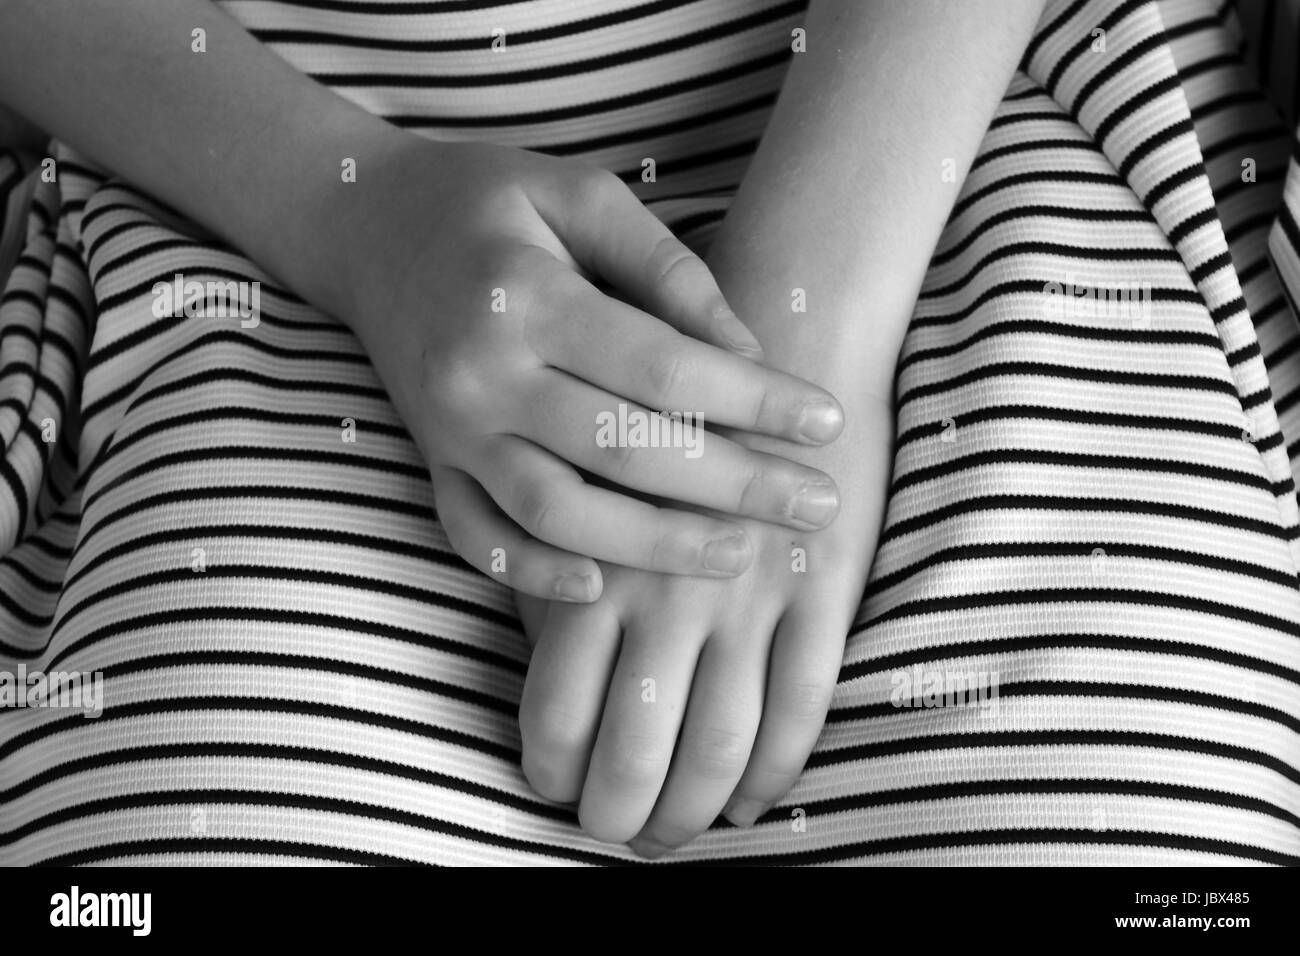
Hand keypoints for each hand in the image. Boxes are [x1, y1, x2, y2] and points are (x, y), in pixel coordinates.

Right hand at [334, 137, 846, 601]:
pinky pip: (476, 537)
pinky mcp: (434, 463)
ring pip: (559, 514)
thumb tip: (747, 350)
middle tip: (818, 508)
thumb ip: (666, 268)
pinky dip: (531, 574)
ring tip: (742, 556)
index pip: (663, 368)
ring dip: (655, 547)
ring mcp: (452, 432)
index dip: (755, 401)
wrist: (366, 226)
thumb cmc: (490, 201)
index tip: (827, 422)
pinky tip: (599, 593)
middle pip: (626, 452)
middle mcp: (484, 376)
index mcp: (527, 298)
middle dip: (735, 486)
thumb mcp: (582, 194)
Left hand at [516, 392, 892, 853]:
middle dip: (623, 814)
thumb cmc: (670, 412)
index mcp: (595, 563)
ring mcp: (747, 597)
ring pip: (717, 745)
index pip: (558, 707)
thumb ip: (562, 573)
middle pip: (636, 748)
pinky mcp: (819, 589)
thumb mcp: (588, 482)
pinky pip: (800, 708)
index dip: (554, 769)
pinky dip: (774, 770)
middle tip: (617, 833)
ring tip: (678, 833)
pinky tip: (753, 798)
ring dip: (693, 812)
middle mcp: (665, 591)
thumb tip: (543, 671)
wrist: (782, 335)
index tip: (557, 793)